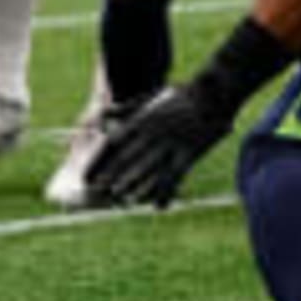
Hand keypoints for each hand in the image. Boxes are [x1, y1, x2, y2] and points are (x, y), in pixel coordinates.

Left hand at [85, 81, 233, 207]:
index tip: (90, 170)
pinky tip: (157, 205)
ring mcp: (170, 144)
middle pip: (127, 158)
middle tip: (99, 190)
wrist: (210, 95)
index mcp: (141, 119)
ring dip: (134, 185)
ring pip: (148, 170)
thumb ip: (125, 109)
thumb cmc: (178, 96)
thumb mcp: (149, 97)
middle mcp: (152, 133)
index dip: (100, 159)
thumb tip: (102, 114)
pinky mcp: (189, 154)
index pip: (113, 142)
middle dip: (112, 175)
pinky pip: (174, 177)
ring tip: (121, 198)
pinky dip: (164, 193)